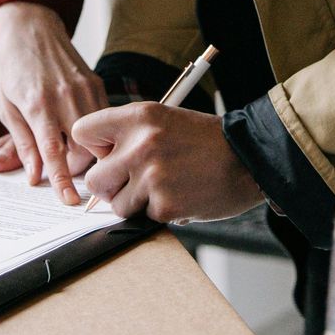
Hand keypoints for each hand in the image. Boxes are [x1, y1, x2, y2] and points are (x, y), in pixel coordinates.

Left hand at [0, 1, 106, 204]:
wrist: (29, 23)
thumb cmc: (11, 63)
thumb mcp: (6, 105)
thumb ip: (21, 142)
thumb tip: (32, 175)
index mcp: (38, 103)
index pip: (54, 153)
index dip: (62, 181)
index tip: (69, 201)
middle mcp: (66, 96)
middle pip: (85, 150)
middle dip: (78, 168)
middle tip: (64, 170)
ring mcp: (85, 88)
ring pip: (100, 136)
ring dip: (90, 151)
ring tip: (72, 151)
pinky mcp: (96, 82)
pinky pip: (103, 118)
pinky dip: (97, 131)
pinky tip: (80, 129)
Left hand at [72, 103, 263, 223]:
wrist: (249, 158)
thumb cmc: (207, 141)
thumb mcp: (165, 121)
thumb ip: (130, 136)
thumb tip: (98, 163)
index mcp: (140, 116)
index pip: (84, 132)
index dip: (94, 148)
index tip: (108, 155)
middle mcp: (141, 143)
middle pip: (95, 179)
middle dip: (111, 186)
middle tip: (134, 182)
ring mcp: (152, 176)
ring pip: (117, 205)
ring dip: (136, 203)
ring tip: (165, 188)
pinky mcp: (164, 205)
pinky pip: (144, 217)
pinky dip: (159, 213)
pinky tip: (181, 196)